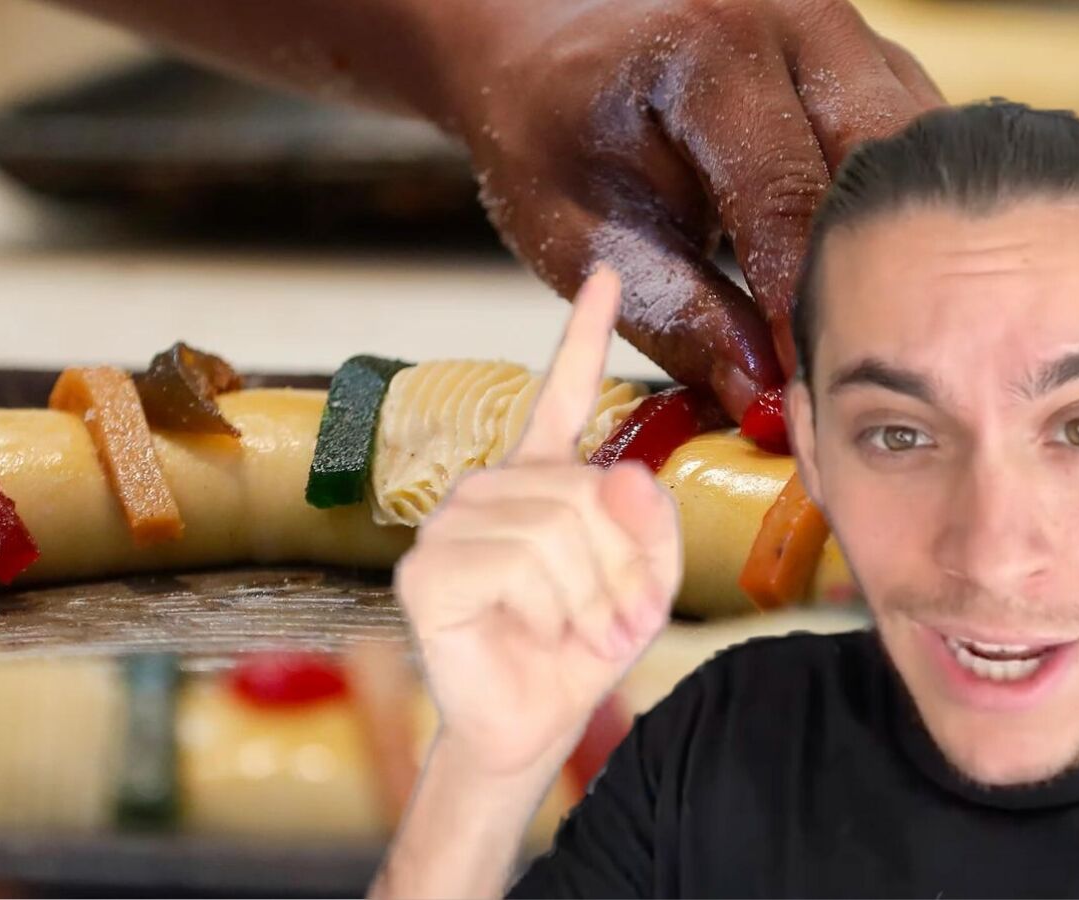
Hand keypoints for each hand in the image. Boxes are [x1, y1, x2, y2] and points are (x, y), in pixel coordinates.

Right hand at [394, 266, 681, 777]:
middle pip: (585, 491)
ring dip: (589, 596)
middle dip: (620, 567)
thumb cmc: (582, 647)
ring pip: (555, 529)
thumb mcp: (645, 583)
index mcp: (538, 480)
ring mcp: (448, 525)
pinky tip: (527, 629)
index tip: (603, 272)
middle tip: (613, 619)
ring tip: (577, 631)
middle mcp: (488, 489)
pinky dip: (546, 610)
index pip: (560, 395)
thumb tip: (623, 474)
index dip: (582, 334)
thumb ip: (652, 525)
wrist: (533, 723)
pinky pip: (515, 566)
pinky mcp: (426, 571)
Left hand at [435, 0, 944, 418]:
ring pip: (915, 157)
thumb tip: (765, 400)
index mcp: (707, 53)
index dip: (801, 304)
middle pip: (878, 168)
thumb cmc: (548, 134)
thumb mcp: (579, 235)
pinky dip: (900, 218)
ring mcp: (843, 31)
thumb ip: (674, 316)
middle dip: (868, 278)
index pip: (784, 194)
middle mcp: (792, 22)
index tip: (807, 389)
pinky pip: (913, 146)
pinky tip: (871, 284)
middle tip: (847, 374)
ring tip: (861, 338)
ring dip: (898, 248)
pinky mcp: (869, 57)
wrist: (545, 43)